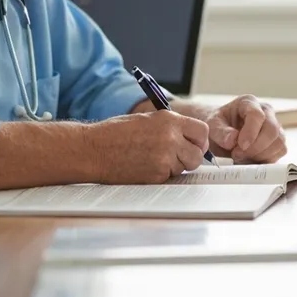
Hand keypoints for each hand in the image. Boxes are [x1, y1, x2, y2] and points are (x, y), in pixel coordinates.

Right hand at [92, 110, 209, 182]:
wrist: (94, 149)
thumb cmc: (116, 133)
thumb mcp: (149, 119)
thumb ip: (171, 126)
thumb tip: (191, 138)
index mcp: (169, 120)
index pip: (202, 131)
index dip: (199, 140)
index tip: (194, 144)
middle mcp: (171, 138)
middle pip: (198, 154)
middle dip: (190, 157)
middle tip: (178, 156)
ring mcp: (164, 158)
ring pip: (184, 167)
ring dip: (174, 166)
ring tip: (153, 158)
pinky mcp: (156, 175)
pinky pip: (169, 177)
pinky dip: (160, 174)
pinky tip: (144, 166)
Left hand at [206, 94, 286, 163]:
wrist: (222, 132)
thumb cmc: (218, 125)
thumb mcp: (212, 126)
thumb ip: (221, 132)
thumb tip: (232, 140)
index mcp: (249, 102)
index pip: (257, 115)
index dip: (250, 132)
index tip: (240, 146)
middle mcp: (266, 112)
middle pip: (272, 130)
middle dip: (256, 147)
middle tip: (237, 154)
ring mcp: (275, 126)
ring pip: (278, 143)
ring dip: (260, 155)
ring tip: (242, 157)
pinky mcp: (277, 140)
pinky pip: (280, 152)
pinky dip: (266, 159)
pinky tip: (250, 159)